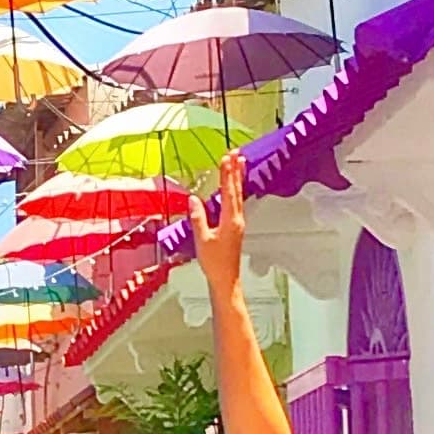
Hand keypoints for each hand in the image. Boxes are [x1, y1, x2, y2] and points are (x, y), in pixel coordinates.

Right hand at [193, 148, 247, 301]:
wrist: (225, 279)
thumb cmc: (215, 264)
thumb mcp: (202, 240)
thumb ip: (198, 218)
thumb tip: (194, 200)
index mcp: (230, 221)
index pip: (228, 192)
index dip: (227, 174)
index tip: (226, 158)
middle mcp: (237, 219)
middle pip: (237, 190)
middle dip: (236, 170)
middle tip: (236, 153)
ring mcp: (238, 223)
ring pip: (239, 195)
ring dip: (237, 178)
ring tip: (239, 163)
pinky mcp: (236, 228)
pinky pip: (236, 203)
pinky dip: (235, 191)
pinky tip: (233, 188)